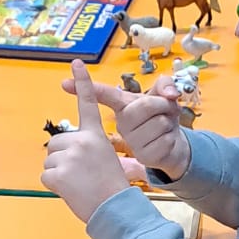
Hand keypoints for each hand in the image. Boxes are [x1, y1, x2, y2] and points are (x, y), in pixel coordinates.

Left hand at [41, 60, 133, 221]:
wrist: (114, 208)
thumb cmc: (112, 187)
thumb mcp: (106, 158)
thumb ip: (87, 148)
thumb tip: (67, 153)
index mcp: (95, 135)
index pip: (87, 103)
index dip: (83, 82)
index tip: (77, 63)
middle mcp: (81, 141)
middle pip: (56, 144)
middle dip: (62, 158)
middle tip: (81, 174)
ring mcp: (68, 156)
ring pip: (49, 160)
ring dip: (58, 173)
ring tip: (78, 183)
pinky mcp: (56, 173)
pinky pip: (45, 176)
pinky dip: (54, 186)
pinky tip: (70, 190)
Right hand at [60, 68, 190, 179]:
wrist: (172, 146)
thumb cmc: (162, 118)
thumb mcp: (164, 96)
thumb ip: (166, 85)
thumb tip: (171, 93)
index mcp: (122, 107)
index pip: (102, 95)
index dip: (83, 86)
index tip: (66, 81)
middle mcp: (121, 125)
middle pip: (142, 106)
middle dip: (161, 105)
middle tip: (164, 111)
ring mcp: (130, 142)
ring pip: (157, 123)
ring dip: (168, 123)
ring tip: (163, 128)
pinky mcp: (142, 157)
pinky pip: (163, 141)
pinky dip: (171, 140)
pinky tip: (164, 143)